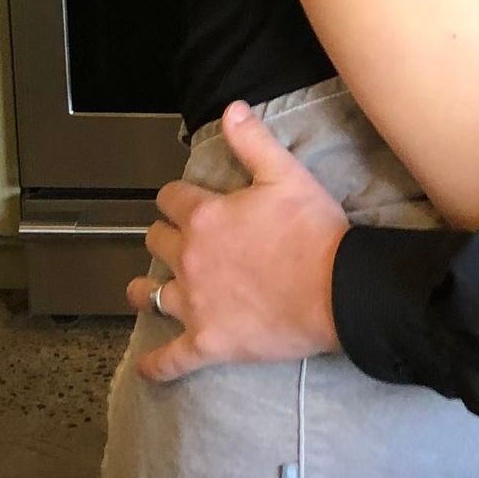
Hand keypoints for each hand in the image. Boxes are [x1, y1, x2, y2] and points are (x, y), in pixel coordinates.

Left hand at [130, 102, 349, 382]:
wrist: (336, 289)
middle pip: (157, 242)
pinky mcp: (208, 343)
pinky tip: (147, 368)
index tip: (179, 201)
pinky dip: (156, 365)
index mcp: (207, 218)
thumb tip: (231, 109)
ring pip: (152, 296)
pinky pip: (170, 359)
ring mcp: (196, 304)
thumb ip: (252, 141)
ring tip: (142, 291)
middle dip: (162, 237)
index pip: (172, 200)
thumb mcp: (286, 174)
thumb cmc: (313, 232)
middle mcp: (191, 259)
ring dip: (145, 291)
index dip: (174, 198)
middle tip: (172, 240)